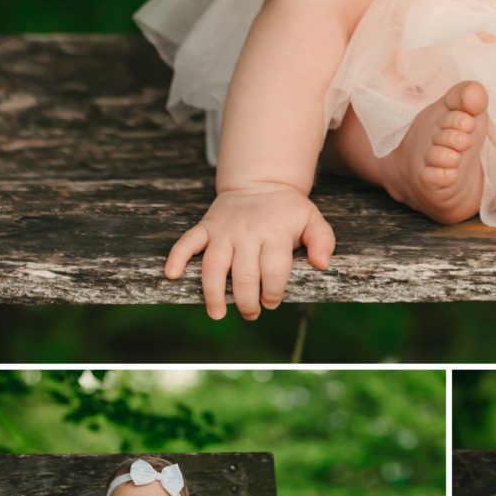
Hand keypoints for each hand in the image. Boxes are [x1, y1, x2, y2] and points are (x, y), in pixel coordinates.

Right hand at [164, 182, 334, 321]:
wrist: (260, 182)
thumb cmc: (287, 210)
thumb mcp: (312, 220)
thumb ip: (323, 241)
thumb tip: (322, 264)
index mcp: (275, 233)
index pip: (274, 270)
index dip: (273, 292)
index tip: (271, 302)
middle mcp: (247, 233)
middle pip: (244, 275)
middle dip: (247, 301)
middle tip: (251, 313)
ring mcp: (224, 231)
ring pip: (214, 266)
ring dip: (214, 293)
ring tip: (218, 313)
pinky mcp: (206, 227)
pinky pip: (187, 242)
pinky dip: (177, 257)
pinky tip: (172, 275)